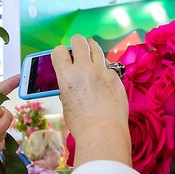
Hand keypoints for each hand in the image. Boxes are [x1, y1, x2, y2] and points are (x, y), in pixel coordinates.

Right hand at [52, 35, 130, 166]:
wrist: (103, 132)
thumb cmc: (82, 123)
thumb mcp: (66, 102)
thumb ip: (68, 86)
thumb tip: (71, 79)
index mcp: (67, 76)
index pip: (59, 50)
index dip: (60, 53)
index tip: (63, 57)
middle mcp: (84, 69)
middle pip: (79, 41)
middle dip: (77, 43)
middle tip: (78, 50)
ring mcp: (102, 71)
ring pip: (96, 47)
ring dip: (92, 49)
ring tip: (91, 56)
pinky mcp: (115, 77)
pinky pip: (108, 66)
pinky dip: (105, 69)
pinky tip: (104, 80)